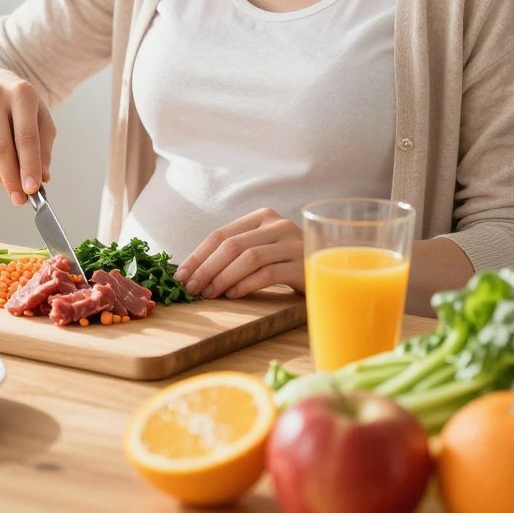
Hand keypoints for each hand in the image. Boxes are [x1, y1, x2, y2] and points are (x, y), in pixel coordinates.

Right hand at [0, 66, 55, 206]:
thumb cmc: (21, 106)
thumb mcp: (40, 118)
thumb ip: (44, 148)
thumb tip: (42, 178)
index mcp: (21, 93)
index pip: (25, 137)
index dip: (29, 165)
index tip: (33, 189)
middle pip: (0, 148)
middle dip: (11, 178)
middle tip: (20, 199)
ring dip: (0, 176)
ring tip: (12, 184)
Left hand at [173, 208, 304, 298]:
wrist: (333, 271)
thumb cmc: (289, 264)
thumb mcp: (262, 251)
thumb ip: (235, 254)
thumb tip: (193, 273)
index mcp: (263, 217)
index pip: (221, 234)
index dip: (197, 256)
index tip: (180, 275)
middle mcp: (279, 225)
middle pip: (232, 245)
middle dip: (206, 268)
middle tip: (192, 288)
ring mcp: (293, 243)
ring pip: (249, 258)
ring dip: (223, 277)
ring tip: (209, 294)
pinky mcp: (304, 264)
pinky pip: (269, 273)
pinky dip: (246, 284)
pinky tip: (233, 295)